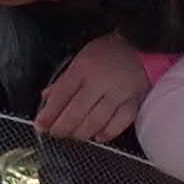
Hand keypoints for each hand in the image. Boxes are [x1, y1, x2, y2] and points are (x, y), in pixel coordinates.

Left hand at [33, 32, 149, 143]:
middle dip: (62, 127)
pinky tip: (98, 137)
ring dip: (81, 133)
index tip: (41, 125)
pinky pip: (119, 124)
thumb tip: (47, 99)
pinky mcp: (133, 102)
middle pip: (76, 111)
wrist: (142, 46)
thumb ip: (64, 80)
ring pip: (95, 121)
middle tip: (56, 133)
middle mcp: (100, 81)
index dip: (49, 113)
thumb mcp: (81, 58)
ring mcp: (118, 93)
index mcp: (84, 68)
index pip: (61, 95)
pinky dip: (107, 133)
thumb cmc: (109, 52)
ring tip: (74, 135)